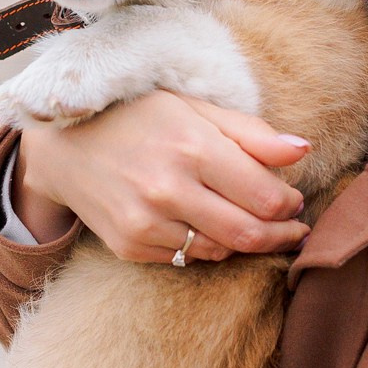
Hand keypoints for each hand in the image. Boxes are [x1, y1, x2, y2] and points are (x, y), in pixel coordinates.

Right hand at [11, 91, 312, 263]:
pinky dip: (207, 246)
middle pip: (249, 234)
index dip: (290, 204)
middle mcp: (167, 189)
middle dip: (282, 235)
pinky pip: (187, 258)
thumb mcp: (193, 109)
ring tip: (255, 226)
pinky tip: (208, 227)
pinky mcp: (130, 246)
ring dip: (246, 243)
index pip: (265, 197)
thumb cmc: (138, 118)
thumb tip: (303, 150)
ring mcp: (145, 223)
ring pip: (221, 251)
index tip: (295, 200)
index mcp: (191, 147)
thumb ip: (250, 133)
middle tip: (294, 230)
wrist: (64, 146)